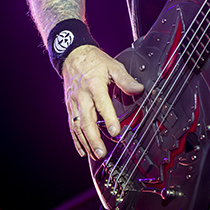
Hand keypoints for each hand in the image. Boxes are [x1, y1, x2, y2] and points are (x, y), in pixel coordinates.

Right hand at [62, 45, 143, 159]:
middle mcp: (82, 95)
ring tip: (95, 154)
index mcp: (94, 85)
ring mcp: (74, 102)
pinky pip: (71, 125)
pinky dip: (76, 139)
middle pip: (86, 120)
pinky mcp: (70, 106)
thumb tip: (139, 89)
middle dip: (94, 138)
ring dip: (86, 142)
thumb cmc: (94, 61)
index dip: (109, 118)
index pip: (102, 104)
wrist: (73, 55)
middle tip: (102, 152)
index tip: (115, 131)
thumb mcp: (112, 65)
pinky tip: (82, 150)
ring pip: (78, 125)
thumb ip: (125, 79)